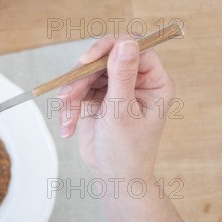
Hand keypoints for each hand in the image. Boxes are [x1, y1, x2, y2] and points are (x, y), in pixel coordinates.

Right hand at [57, 36, 174, 181]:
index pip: (134, 48)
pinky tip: (67, 126)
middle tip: (68, 95)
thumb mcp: (122, 111)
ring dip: (72, 95)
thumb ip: (122, 75)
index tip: (86, 60)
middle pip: (103, 60)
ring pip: (86, 75)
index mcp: (153, 82)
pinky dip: (69, 107)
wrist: (114, 178)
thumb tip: (126, 42)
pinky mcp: (97, 99)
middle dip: (81, 79)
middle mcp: (136, 81)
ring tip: (67, 117)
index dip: (109, 48)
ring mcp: (116, 89)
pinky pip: (77, 91)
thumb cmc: (127, 151)